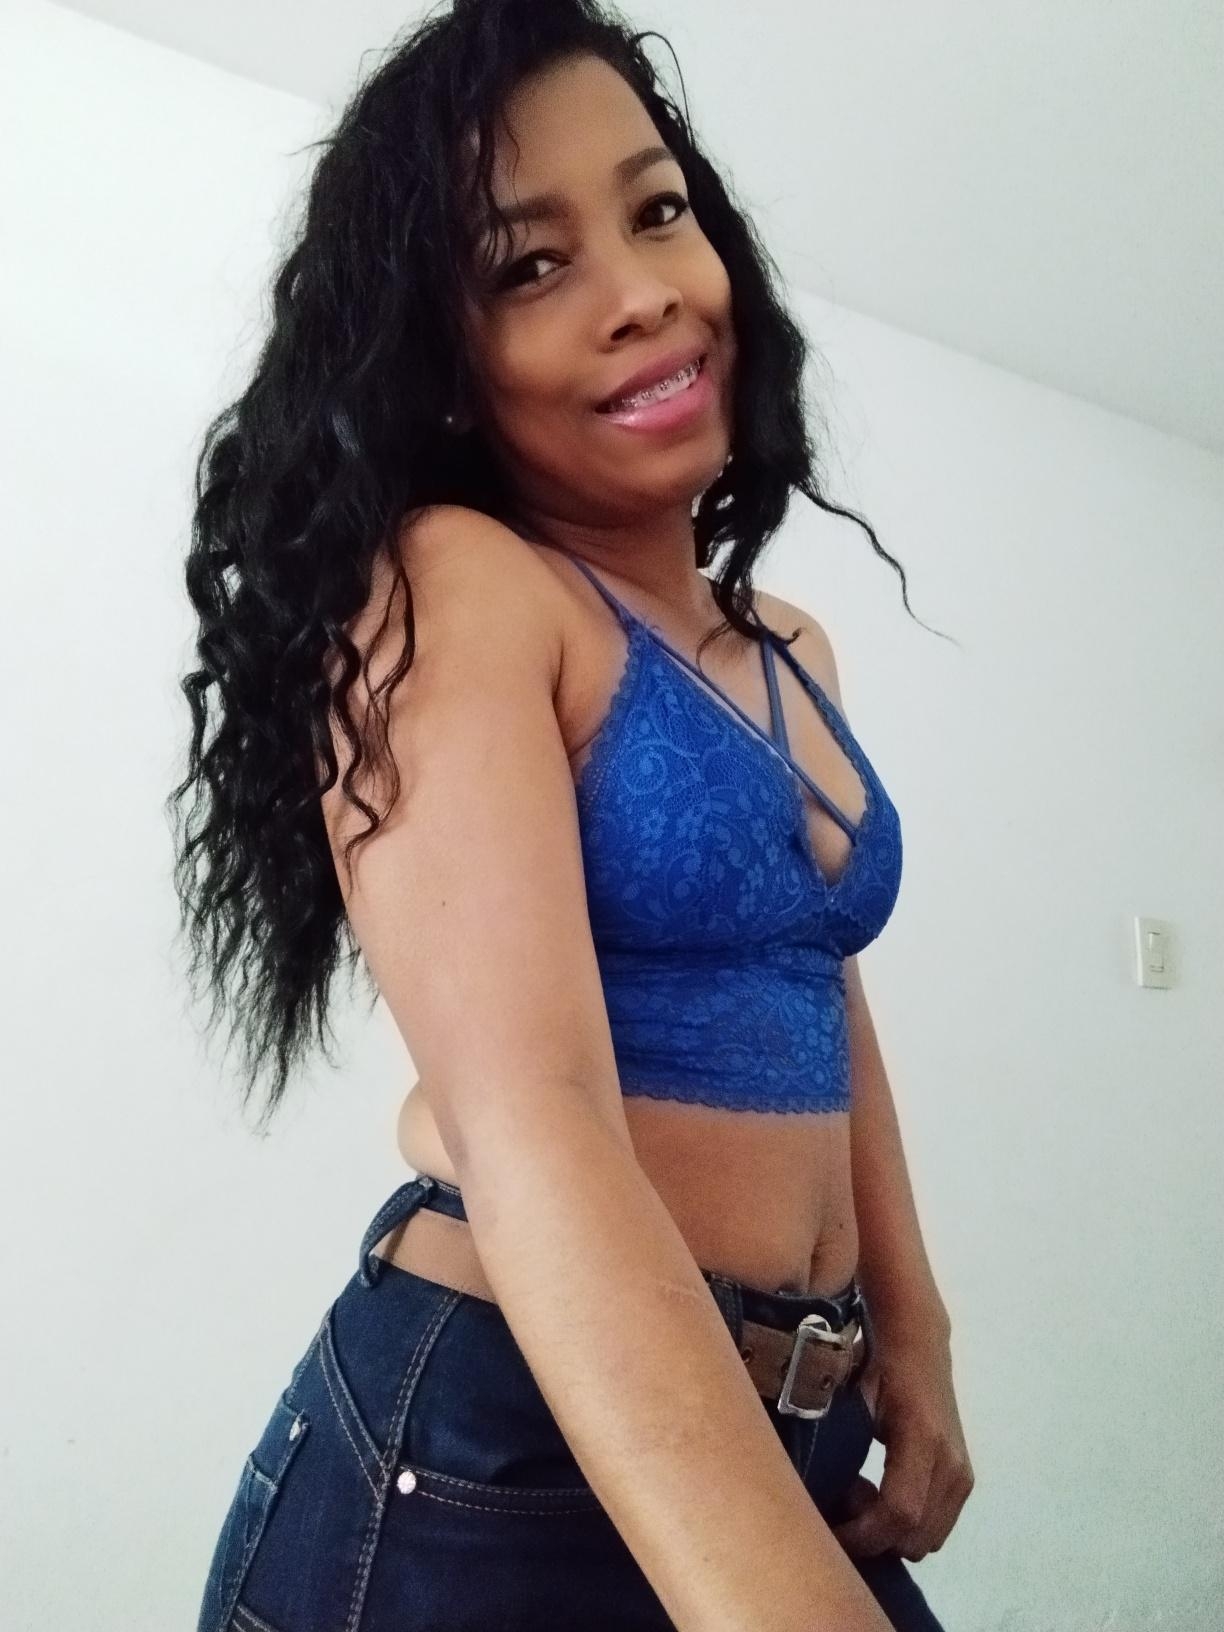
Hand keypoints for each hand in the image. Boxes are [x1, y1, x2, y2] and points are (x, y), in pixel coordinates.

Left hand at [832, 1318, 973, 1562]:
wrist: (918, 1343)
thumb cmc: (877, 1366)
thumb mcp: (853, 1402)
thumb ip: (840, 1448)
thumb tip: (816, 1494)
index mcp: (922, 1439)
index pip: (898, 1513)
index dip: (863, 1535)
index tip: (830, 1531)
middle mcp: (951, 1464)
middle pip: (914, 1538)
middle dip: (874, 1536)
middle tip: (844, 1504)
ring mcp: (962, 1474)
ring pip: (927, 1540)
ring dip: (892, 1533)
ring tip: (863, 1495)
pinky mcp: (964, 1480)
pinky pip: (936, 1528)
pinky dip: (908, 1525)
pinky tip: (882, 1492)